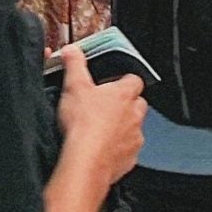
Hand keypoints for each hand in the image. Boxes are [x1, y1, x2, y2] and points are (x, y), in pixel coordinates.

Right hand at [52, 44, 145, 183]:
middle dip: (126, 105)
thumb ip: (75, 65)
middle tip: (106, 107)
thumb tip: (72, 51)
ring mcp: (134, 138)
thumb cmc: (83, 124)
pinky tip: (102, 150)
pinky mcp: (129, 159)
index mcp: (124, 94)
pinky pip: (128, 151)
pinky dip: (118, 150)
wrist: (86, 160)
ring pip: (135, 129)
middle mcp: (134, 115)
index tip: (114, 82)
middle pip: (138, 104)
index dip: (124, 80)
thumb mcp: (74, 86)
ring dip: (123, 128)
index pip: (134, 80)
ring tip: (102, 131)